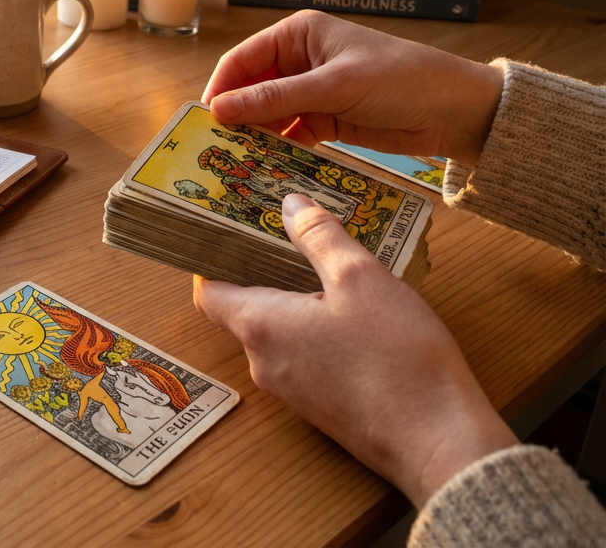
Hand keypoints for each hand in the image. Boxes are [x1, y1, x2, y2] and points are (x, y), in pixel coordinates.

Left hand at [193, 194, 516, 506]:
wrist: (439, 444)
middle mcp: (265, 363)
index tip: (228, 234)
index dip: (213, 261)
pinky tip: (358, 318)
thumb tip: (291, 205)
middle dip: (266, 274)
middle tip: (293, 239)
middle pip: (246, 310)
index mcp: (261, 327)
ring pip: (280, 334)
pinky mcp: (323, 408)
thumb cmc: (396, 359)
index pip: (209, 293)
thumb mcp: (360, 279)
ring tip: (333, 273)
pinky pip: (305, 358)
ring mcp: (293, 391)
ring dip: (298, 303)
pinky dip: (318, 332)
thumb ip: (320, 238)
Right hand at [202, 11, 503, 166]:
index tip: (204, 121)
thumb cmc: (401, 79)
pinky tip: (265, 168)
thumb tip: (220, 109)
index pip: (243, 61)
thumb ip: (276, 98)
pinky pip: (289, 135)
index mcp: (298, 35)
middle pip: (250, 89)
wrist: (457, 110)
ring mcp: (311, 93)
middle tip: (214, 149)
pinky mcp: (324, 122)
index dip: (221, 89)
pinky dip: (277, 150)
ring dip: (255, 137)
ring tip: (236, 163)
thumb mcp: (335, 86)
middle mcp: (299, 61)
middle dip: (235, 117)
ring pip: (267, 115)